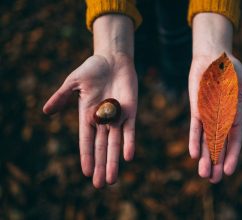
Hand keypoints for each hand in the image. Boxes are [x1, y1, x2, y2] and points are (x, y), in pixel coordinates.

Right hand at [43, 15, 136, 187]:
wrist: (113, 60)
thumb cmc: (92, 69)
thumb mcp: (74, 83)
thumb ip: (62, 97)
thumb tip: (45, 111)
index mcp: (87, 116)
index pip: (86, 140)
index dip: (86, 156)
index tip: (86, 172)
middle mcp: (103, 120)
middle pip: (101, 147)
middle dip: (100, 165)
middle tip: (99, 185)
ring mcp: (117, 117)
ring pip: (115, 143)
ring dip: (113, 161)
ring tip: (111, 179)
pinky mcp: (130, 111)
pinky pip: (130, 130)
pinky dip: (129, 143)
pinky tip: (127, 157)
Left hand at [188, 13, 241, 182]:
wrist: (214, 57)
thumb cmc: (233, 70)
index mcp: (235, 115)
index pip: (234, 140)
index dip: (232, 156)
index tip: (229, 171)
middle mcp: (220, 119)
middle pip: (219, 145)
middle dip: (216, 162)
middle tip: (214, 180)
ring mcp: (208, 115)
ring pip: (206, 140)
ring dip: (205, 157)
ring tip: (204, 174)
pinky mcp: (196, 109)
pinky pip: (195, 127)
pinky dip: (194, 140)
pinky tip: (194, 154)